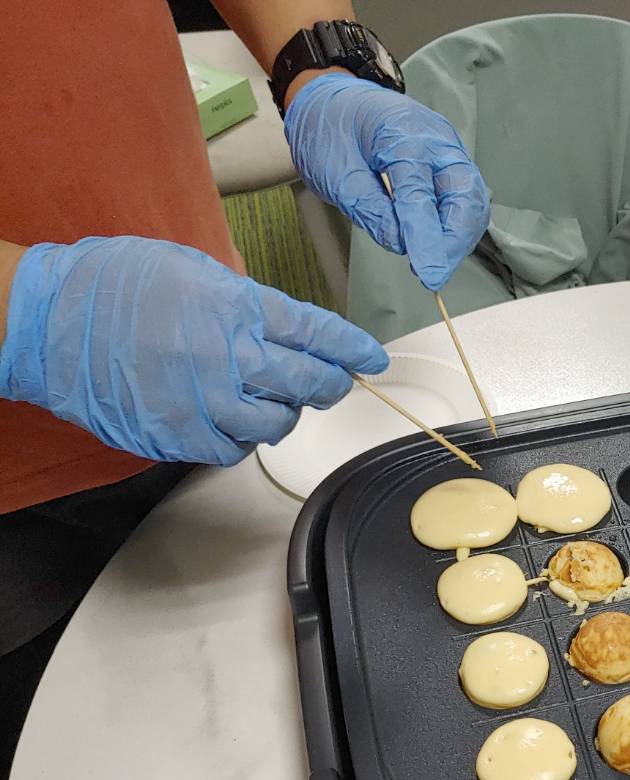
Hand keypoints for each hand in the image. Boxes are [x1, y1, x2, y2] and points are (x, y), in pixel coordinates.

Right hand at [0, 236, 387, 464]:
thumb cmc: (110, 286)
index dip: (351, 349)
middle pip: (307, 382)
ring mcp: (203, 402)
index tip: (371, 359)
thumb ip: (245, 302)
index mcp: (234, 309)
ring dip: (283, 412)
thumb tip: (285, 326)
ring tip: (267, 396)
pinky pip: (233, 447)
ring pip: (276, 422)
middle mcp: (226, 357)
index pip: (316, 333)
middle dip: (330, 384)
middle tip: (332, 382)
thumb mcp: (192, 270)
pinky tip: (228, 416)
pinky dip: (240, 435)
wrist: (45, 322)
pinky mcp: (179, 435)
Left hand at [285, 73, 489, 290]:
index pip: (420, 192)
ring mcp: (447, 149)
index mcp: (401, 132)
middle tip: (433, 273)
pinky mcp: (448, 162)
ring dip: (458, 237)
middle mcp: (435, 138)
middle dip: (454, 241)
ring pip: (471, 200)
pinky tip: (436, 245)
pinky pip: (463, 198)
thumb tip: (402, 245)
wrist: (330, 100)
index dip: (425, 237)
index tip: (427, 273)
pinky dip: (454, 226)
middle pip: (464, 196)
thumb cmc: (328, 131)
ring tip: (433, 263)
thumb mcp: (336, 173)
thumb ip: (371, 209)